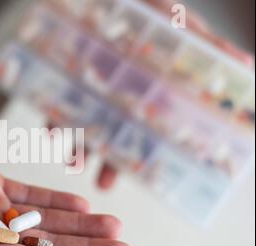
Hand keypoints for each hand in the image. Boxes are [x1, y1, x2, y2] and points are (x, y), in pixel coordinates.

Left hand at [48, 0, 254, 190]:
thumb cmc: (151, 12)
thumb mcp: (184, 30)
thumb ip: (210, 50)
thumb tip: (249, 65)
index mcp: (147, 95)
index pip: (149, 133)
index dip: (146, 156)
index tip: (146, 177)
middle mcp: (120, 98)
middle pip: (115, 138)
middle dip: (109, 162)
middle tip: (103, 184)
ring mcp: (93, 90)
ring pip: (86, 127)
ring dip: (79, 147)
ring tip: (75, 162)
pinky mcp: (69, 80)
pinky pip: (59, 105)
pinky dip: (55, 120)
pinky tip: (52, 132)